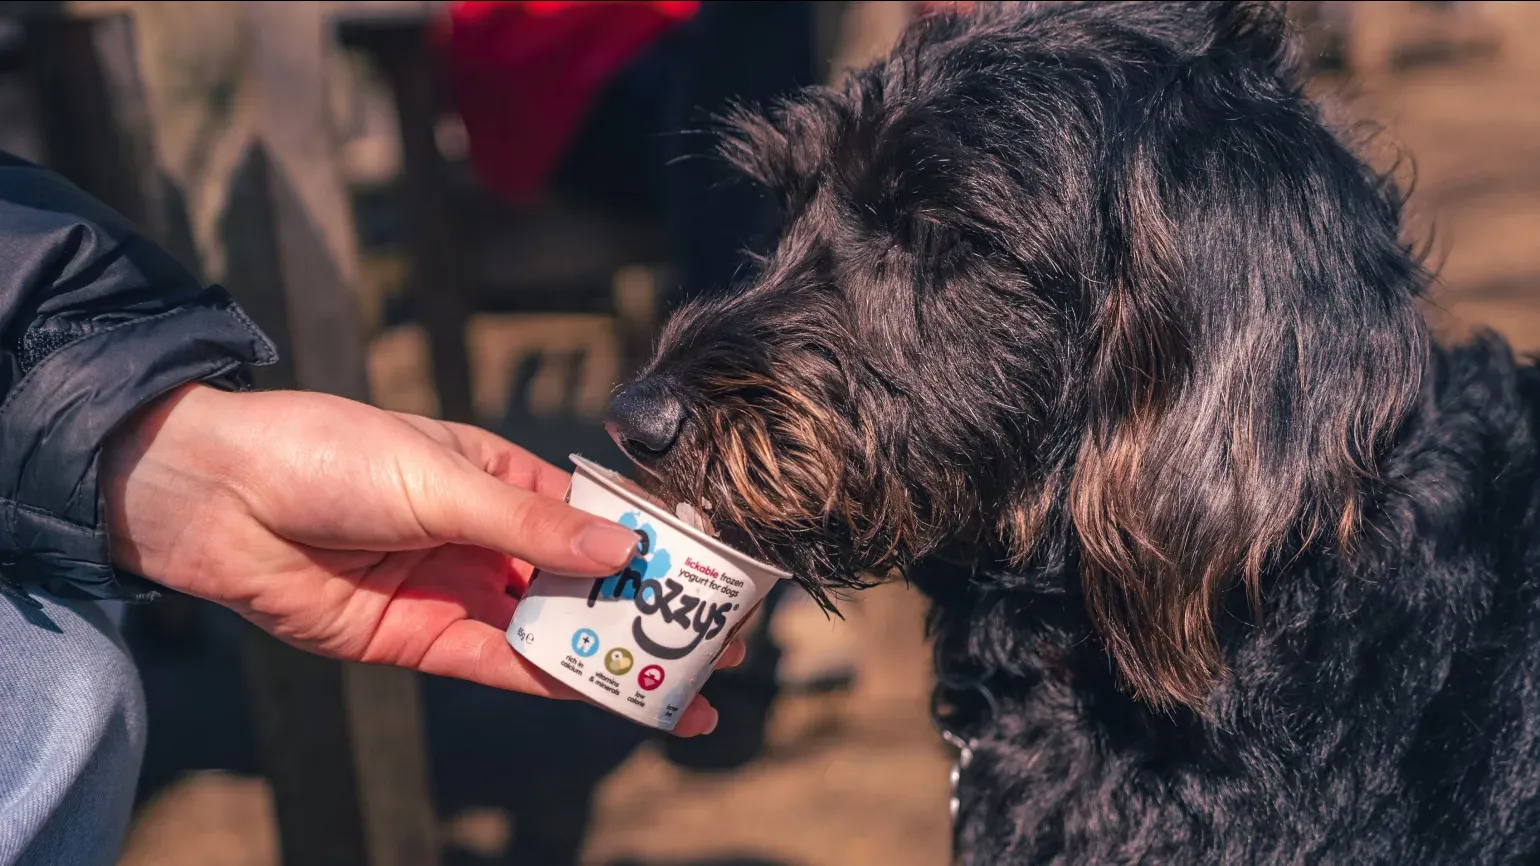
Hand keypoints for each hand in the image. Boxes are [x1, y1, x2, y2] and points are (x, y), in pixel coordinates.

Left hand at [102, 385, 740, 735]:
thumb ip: (534, 525)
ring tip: (674, 683)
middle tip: (711, 644)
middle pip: (583, 585)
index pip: (594, 520)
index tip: (706, 572)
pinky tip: (599, 690)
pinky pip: (499, 666)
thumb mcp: (444, 478)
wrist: (220, 496)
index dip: (650, 548)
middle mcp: (488, 539)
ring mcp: (458, 591)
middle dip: (644, 614)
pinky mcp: (421, 639)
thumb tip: (624, 549)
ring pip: (550, 633)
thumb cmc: (328, 453)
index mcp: (501, 480)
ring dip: (608, 657)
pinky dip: (548, 680)